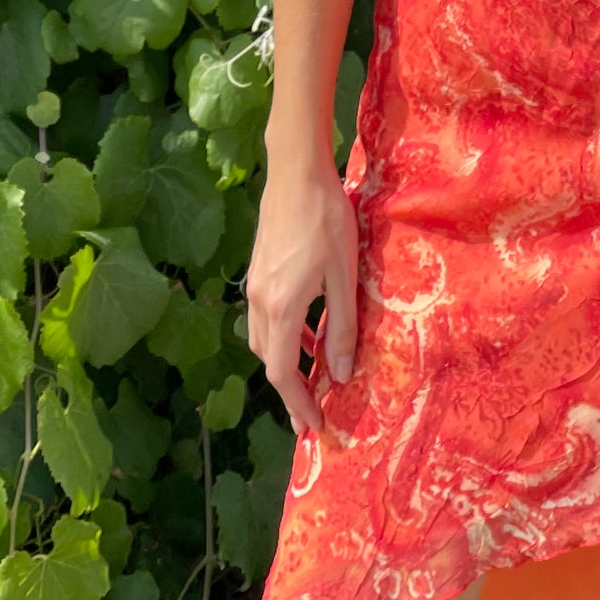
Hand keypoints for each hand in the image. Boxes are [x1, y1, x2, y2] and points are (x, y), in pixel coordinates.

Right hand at [242, 153, 359, 437]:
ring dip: (286, 363)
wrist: (296, 173)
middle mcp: (260, 302)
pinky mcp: (257, 271)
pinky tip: (308, 332)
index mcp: (281, 307)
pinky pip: (265, 318)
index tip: (314, 426)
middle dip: (290, 392)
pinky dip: (283, 336)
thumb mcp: (344, 276)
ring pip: (264, 340)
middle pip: (269, 361)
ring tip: (314, 378)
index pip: (283, 373)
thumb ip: (342, 327)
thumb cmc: (327, 220)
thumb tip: (338, 375)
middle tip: (312, 413)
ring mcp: (255, 286)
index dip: (298, 404)